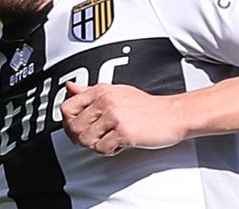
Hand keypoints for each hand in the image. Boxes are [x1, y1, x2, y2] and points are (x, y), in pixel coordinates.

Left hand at [60, 82, 186, 155]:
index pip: (66, 107)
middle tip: (94, 137)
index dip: (68, 122)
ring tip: (108, 139)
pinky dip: (109, 151)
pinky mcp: (123, 132)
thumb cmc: (146, 106)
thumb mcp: (115, 92)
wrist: (172, 115)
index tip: (76, 127)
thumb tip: (70, 87)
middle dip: (81, 137)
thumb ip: (90, 91)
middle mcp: (105, 101)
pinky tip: (118, 144)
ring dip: (95, 145)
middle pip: (73, 126)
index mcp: (101, 90)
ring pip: (85, 140)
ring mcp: (114, 116)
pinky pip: (102, 148)